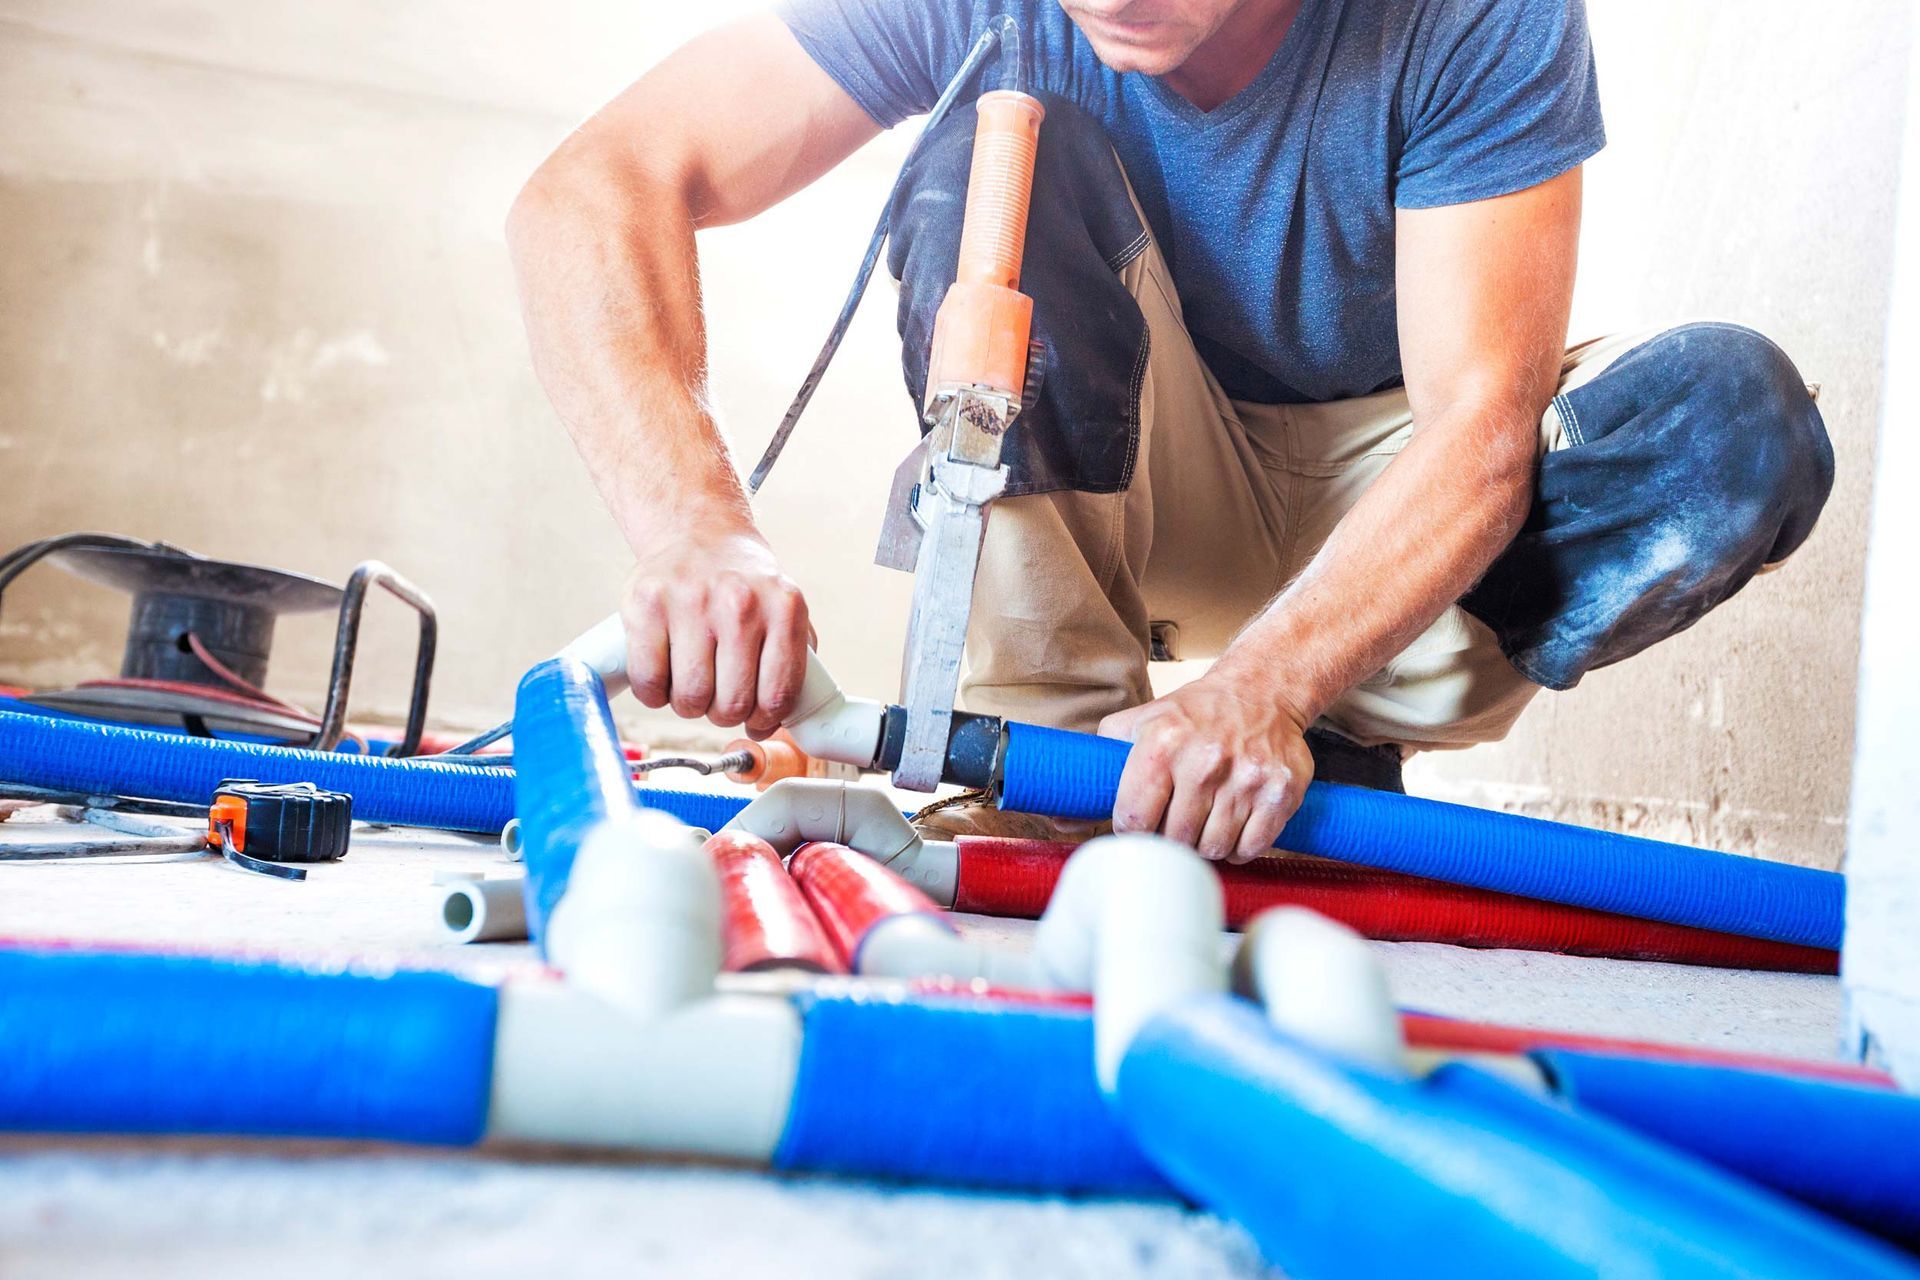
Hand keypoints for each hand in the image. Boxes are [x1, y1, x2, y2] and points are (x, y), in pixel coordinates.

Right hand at [620, 529, 810, 737]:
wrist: (700, 533)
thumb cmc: (744, 586)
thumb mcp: (784, 611)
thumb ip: (795, 660)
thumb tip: (783, 721)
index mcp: (784, 607)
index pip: (778, 695)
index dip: (764, 720)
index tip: (755, 719)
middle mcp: (740, 602)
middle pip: (731, 704)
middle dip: (723, 713)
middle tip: (718, 697)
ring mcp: (691, 600)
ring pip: (690, 698)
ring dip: (689, 705)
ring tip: (692, 684)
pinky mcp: (647, 603)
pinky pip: (648, 681)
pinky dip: (654, 694)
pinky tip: (664, 676)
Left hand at [1097, 676, 1314, 862]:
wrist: (1261, 691)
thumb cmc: (1193, 714)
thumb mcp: (1138, 723)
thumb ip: (1097, 764)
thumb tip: (1060, 814)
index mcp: (1162, 743)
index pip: (1134, 820)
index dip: (1133, 831)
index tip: (1139, 826)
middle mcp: (1205, 761)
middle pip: (1176, 840)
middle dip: (1171, 839)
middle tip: (1176, 823)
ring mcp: (1247, 778)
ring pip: (1214, 848)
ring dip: (1205, 845)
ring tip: (1205, 821)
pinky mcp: (1281, 792)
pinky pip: (1252, 847)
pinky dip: (1240, 847)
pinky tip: (1234, 824)